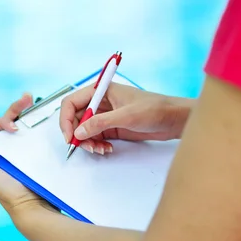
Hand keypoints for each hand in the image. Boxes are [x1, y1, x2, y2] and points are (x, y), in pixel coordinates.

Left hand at [0, 94, 55, 215]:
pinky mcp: (44, 156)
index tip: (14, 127)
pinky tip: (48, 117)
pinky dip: (44, 125)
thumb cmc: (8, 192)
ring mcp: (28, 152)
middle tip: (28, 98)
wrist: (34, 208)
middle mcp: (11, 150)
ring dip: (31, 111)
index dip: (5, 119)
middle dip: (18, 107)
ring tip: (36, 102)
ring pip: (28, 126)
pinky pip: (42, 136)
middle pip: (12, 121)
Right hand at [60, 83, 194, 153]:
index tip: (70, 136)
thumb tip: (78, 133)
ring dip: (87, 142)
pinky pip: (94, 137)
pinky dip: (96, 145)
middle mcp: (100, 102)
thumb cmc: (156, 109)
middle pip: (74, 119)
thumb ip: (100, 123)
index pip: (71, 103)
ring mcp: (105, 115)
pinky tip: (106, 148)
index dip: (66, 120)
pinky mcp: (111, 127)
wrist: (175, 120)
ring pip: (83, 130)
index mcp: (101, 90)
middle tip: (86, 147)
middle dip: (77, 134)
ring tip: (100, 149)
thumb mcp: (126, 116)